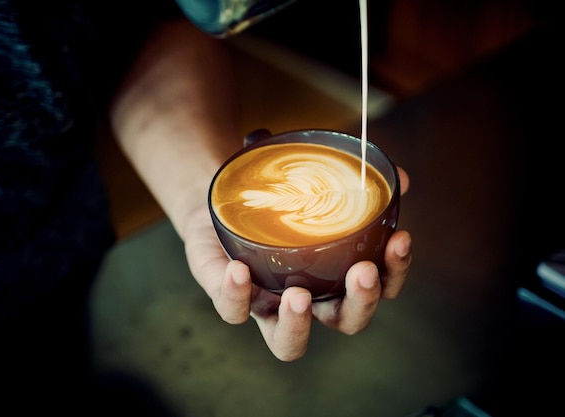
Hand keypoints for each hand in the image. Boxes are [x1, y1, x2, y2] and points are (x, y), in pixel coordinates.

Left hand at [184, 167, 411, 361]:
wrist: (221, 200)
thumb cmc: (274, 200)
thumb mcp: (312, 184)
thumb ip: (354, 183)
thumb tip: (397, 176)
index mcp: (334, 276)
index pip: (378, 289)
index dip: (395, 273)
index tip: (400, 239)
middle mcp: (306, 300)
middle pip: (345, 322)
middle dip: (361, 303)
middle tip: (364, 272)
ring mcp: (266, 305)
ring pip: (287, 342)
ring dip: (297, 324)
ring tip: (299, 295)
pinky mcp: (227, 296)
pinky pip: (233, 310)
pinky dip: (236, 294)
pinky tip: (239, 269)